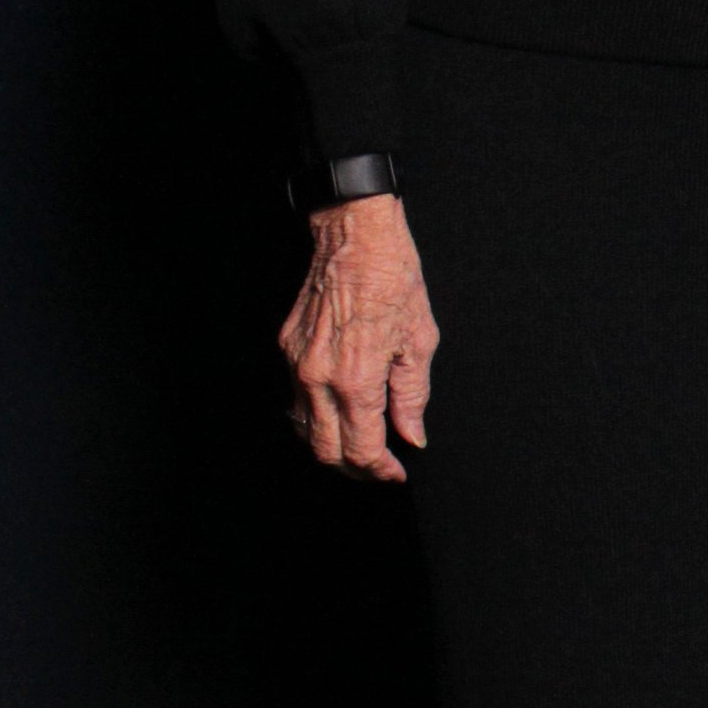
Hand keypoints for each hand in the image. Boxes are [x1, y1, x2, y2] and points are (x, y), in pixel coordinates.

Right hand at [279, 194, 439, 482]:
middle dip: (354, 470)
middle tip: (379, 468)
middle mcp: (319, 378)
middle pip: (325, 451)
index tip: (396, 472)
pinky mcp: (288, 349)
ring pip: (303, 430)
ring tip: (360, 448)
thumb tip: (411, 435)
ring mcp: (298, 364)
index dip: (379, 471)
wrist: (355, 235)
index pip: (360, 450)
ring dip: (330, 447)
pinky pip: (296, 400)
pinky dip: (315, 419)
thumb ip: (412, 397)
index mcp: (356, 379)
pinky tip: (338, 416)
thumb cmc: (393, 279)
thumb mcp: (419, 341)